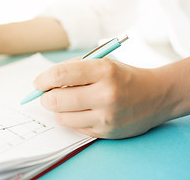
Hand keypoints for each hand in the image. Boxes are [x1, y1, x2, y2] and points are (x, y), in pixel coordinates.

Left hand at [34, 58, 170, 138]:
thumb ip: (73, 69)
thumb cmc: (122, 77)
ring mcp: (106, 116)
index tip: (38, 83)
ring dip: (57, 109)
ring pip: (62, 117)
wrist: (156, 95)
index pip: (60, 74)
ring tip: (66, 102)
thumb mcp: (101, 63)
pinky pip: (75, 127)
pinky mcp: (106, 132)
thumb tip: (44, 82)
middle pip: (56, 99)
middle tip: (47, 94)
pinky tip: (81, 111)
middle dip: (45, 97)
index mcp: (104, 70)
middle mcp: (106, 94)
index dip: (43, 79)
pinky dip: (71, 119)